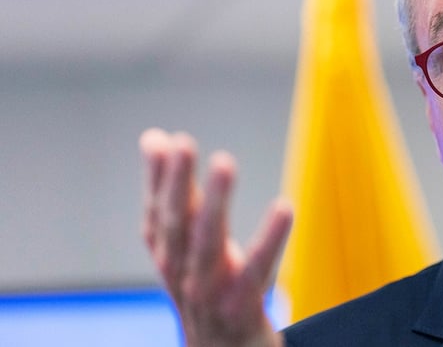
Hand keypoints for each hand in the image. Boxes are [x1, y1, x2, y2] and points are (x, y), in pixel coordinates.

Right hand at [140, 128, 292, 346]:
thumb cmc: (208, 294)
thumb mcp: (187, 247)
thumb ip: (176, 196)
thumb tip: (155, 137)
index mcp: (170, 258)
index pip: (158, 213)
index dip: (155, 178)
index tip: (159, 140)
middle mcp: (182, 275)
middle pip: (177, 224)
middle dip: (176, 183)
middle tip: (183, 143)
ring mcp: (209, 295)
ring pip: (207, 244)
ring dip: (212, 203)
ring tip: (222, 163)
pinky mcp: (242, 309)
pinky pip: (256, 270)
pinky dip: (269, 238)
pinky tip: (284, 206)